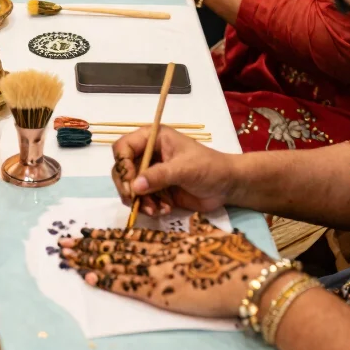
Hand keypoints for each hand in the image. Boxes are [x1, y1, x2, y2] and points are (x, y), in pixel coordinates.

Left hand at [58, 215, 269, 318]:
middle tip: (66, 244)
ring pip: (117, 263)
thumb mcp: (215, 238)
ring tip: (68, 258)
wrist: (250, 279)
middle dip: (90, 246)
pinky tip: (90, 278)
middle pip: (118, 246)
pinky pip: (128, 285)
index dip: (108, 235)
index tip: (89, 233)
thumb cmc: (238, 260)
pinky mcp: (162, 291)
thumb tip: (197, 224)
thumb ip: (201, 231)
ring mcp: (159, 271)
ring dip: (90, 261)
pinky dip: (107, 281)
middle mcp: (161, 252)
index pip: (133, 236)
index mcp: (173, 241)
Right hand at [112, 126, 236, 213]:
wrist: (228, 186)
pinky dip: (149, 207)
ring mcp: (152, 172)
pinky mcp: (157, 189)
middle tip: (135, 201)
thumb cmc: (210, 168)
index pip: (123, 147)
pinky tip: (164, 210)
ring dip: (139, 201)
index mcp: (153, 138)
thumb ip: (159, 176)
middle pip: (121, 169)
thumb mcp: (184, 169)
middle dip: (127, 187)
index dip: (122, 165)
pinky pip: (142, 199)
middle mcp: (148, 153)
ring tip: (155, 210)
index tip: (130, 184)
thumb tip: (134, 186)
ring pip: (130, 187)